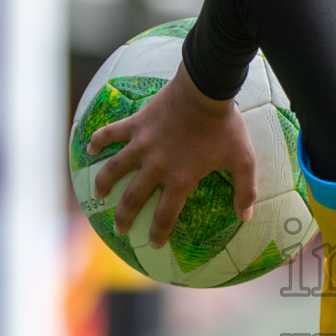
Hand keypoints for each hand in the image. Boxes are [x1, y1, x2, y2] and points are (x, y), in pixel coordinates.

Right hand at [88, 64, 257, 245]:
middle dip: (124, 218)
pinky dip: (98, 140)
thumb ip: (245, 190)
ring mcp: (142, 145)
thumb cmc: (225, 127)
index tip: (154, 244)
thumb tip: (245, 217)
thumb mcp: (243, 160)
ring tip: (98, 194)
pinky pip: (110, 133)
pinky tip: (90, 148)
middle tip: (120, 229)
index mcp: (180, 179)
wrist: (205, 91)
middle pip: (133, 199)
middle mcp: (156, 167)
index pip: (165, 216)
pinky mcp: (135, 124)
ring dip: (103, 184)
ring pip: (114, 170)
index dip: (158, 233)